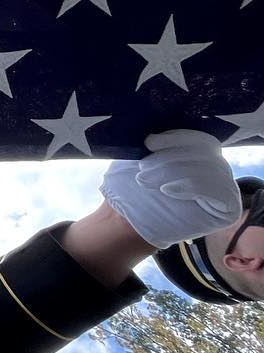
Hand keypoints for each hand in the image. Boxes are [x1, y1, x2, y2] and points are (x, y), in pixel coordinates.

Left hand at [100, 129, 241, 247]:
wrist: (126, 221)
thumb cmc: (133, 187)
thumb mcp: (140, 158)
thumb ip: (154, 143)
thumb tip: (155, 130)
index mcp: (200, 153)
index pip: (201, 139)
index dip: (177, 138)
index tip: (149, 143)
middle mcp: (217, 169)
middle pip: (205, 153)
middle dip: (169, 159)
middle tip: (141, 170)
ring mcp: (224, 188)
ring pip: (209, 169)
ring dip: (173, 172)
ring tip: (146, 181)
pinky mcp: (227, 208)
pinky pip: (219, 190)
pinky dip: (191, 186)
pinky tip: (167, 190)